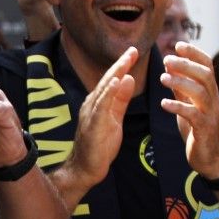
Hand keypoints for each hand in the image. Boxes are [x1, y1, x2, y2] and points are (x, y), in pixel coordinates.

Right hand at [63, 46, 138, 189]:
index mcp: (97, 103)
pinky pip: (101, 106)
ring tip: (126, 60)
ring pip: (104, 89)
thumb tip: (128, 79)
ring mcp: (90, 114)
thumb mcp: (114, 118)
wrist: (85, 169)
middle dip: (120, 64)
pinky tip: (115, 81)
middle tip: (133, 49)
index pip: (111, 80)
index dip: (122, 66)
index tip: (134, 52)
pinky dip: (108, 92)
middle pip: (107, 80)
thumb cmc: (99, 146)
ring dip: (115, 73)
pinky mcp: (93, 125)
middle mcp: (91, 104)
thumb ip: (120, 100)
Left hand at [160, 43, 218, 179]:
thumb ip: (182, 89)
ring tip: (162, 79)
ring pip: (201, 92)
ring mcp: (211, 114)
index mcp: (210, 92)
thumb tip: (170, 68)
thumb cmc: (200, 131)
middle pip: (205, 75)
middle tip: (166, 59)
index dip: (195, 53)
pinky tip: (164, 104)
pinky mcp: (204, 129)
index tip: (178, 44)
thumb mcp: (190, 106)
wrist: (213, 159)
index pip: (208, 66)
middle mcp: (213, 100)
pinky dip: (178, 107)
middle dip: (186, 65)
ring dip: (181, 83)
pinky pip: (193, 115)